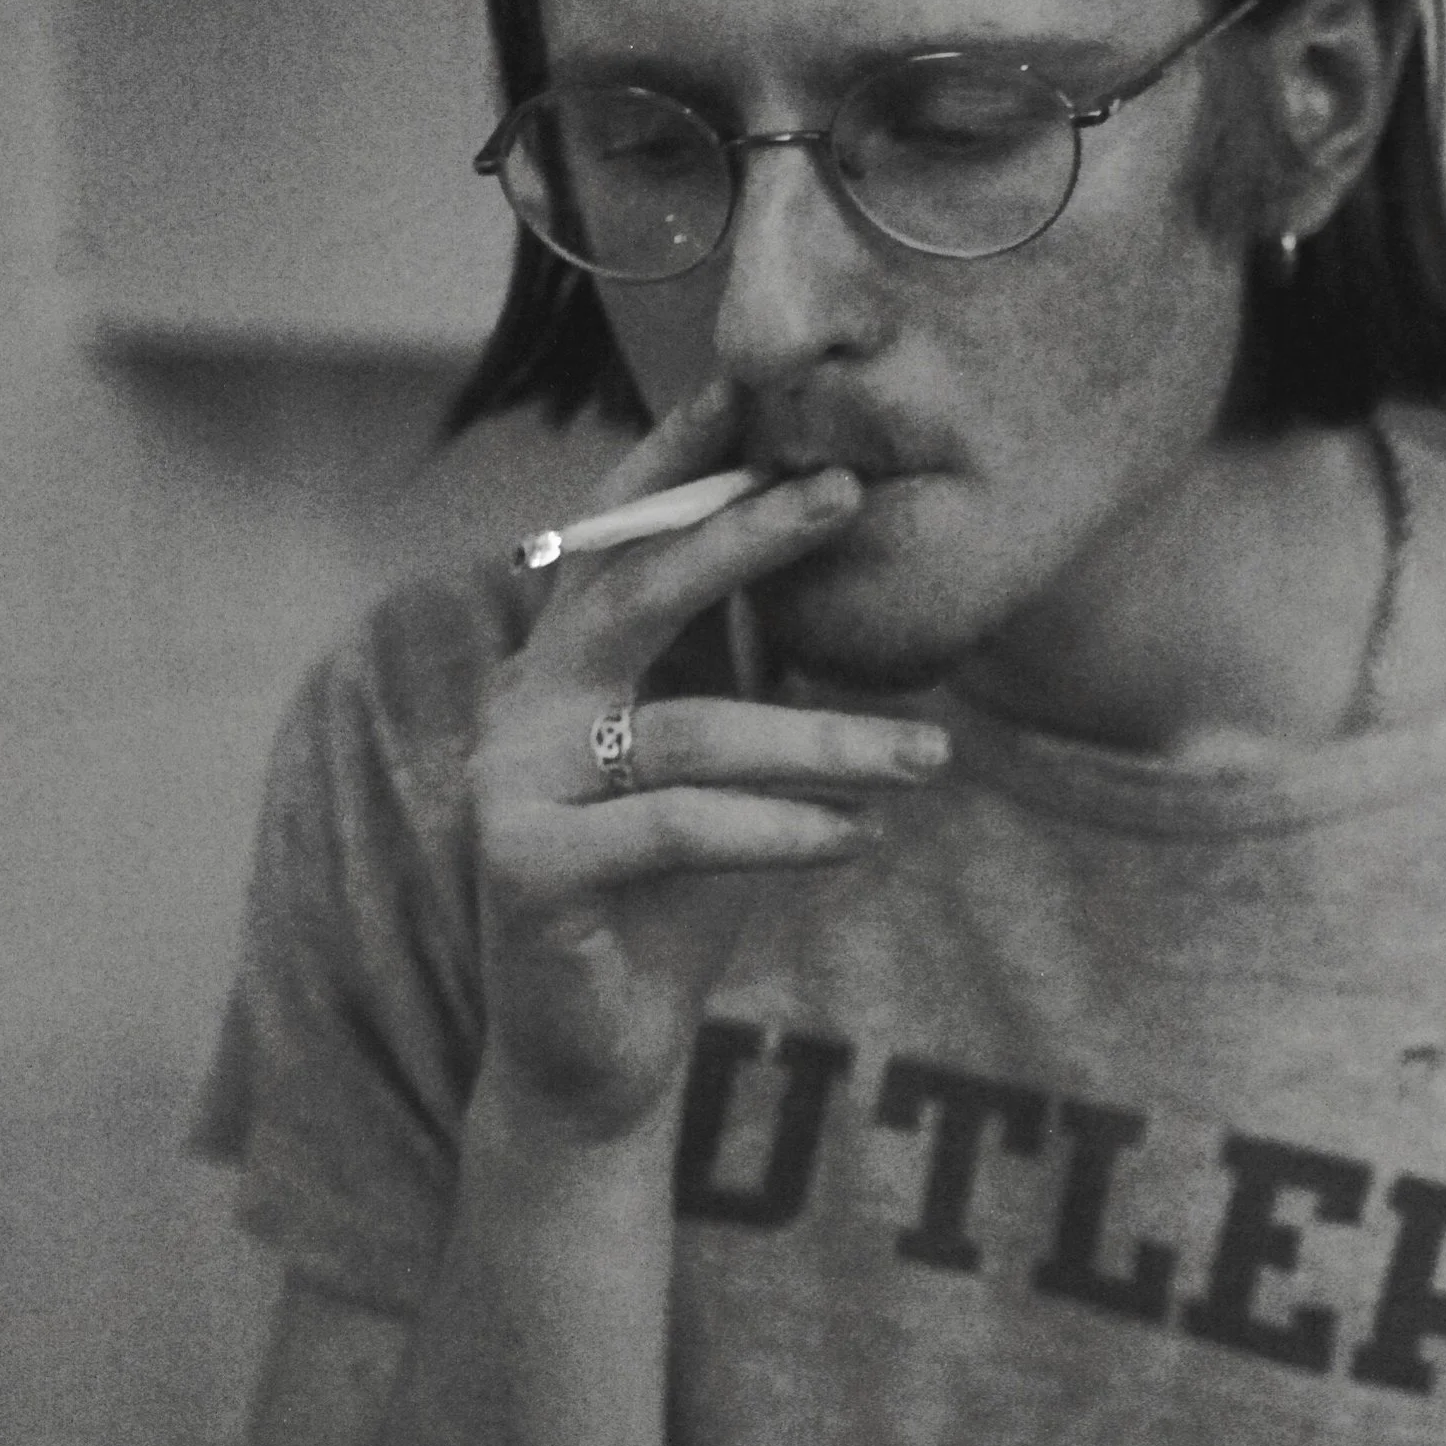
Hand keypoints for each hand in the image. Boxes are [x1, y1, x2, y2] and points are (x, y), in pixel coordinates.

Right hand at [473, 382, 948, 1141]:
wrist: (597, 1056)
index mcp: (567, 663)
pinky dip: (779, 828)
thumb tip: (841, 541)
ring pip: (687, 731)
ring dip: (826, 739)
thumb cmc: (672, 898)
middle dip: (743, 535)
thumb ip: (748, 663)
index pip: (619, 535)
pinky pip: (674, 828)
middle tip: (851, 492)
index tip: (760, 389)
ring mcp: (510, 784)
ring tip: (935, 759)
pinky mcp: (524, 869)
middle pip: (630, 589)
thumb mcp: (724, 758)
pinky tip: (859, 841)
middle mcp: (524, 705)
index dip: (681, 459)